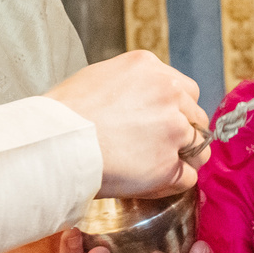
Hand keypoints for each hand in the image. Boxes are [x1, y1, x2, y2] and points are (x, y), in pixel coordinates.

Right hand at [48, 50, 209, 197]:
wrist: (54, 145)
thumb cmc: (62, 115)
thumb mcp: (98, 79)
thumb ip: (131, 86)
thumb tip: (139, 101)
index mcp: (150, 68)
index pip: (185, 89)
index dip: (176, 109)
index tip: (162, 122)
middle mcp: (169, 93)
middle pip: (196, 116)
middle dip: (182, 133)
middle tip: (158, 148)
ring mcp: (173, 129)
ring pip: (198, 147)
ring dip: (183, 159)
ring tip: (154, 167)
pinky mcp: (169, 164)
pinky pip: (188, 177)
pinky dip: (174, 184)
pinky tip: (153, 183)